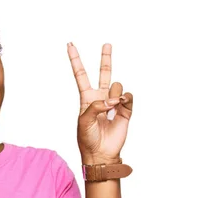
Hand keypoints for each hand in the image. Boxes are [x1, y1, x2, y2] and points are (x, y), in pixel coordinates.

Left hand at [67, 43, 133, 163]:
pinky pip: (128, 97)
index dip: (76, 60)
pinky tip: (120, 106)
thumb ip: (95, 106)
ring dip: (113, 95)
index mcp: (87, 98)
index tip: (70, 45)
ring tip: (111, 108)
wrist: (100, 153)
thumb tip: (112, 99)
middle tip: (107, 44)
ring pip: (117, 85)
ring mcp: (114, 103)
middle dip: (106, 58)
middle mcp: (101, 97)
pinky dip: (124, 99)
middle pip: (104, 73)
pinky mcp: (126, 110)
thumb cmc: (87, 138)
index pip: (81, 75)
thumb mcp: (84, 120)